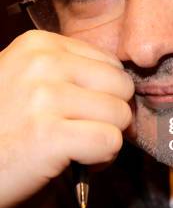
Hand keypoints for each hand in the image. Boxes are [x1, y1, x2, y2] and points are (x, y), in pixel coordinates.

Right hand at [0, 30, 133, 207]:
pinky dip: (101, 160)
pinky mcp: (49, 135)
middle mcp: (42, 63)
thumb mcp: (26, 81)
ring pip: (120, 116)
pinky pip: (109, 142)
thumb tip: (125, 84)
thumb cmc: (3, 128)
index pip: (110, 63)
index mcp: (38, 45)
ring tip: (77, 147)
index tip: (80, 113)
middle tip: (83, 133)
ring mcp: (44, 97)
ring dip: (106, 139)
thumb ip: (69, 72)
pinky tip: (77, 162)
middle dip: (111, 116)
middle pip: (121, 87)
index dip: (105, 94)